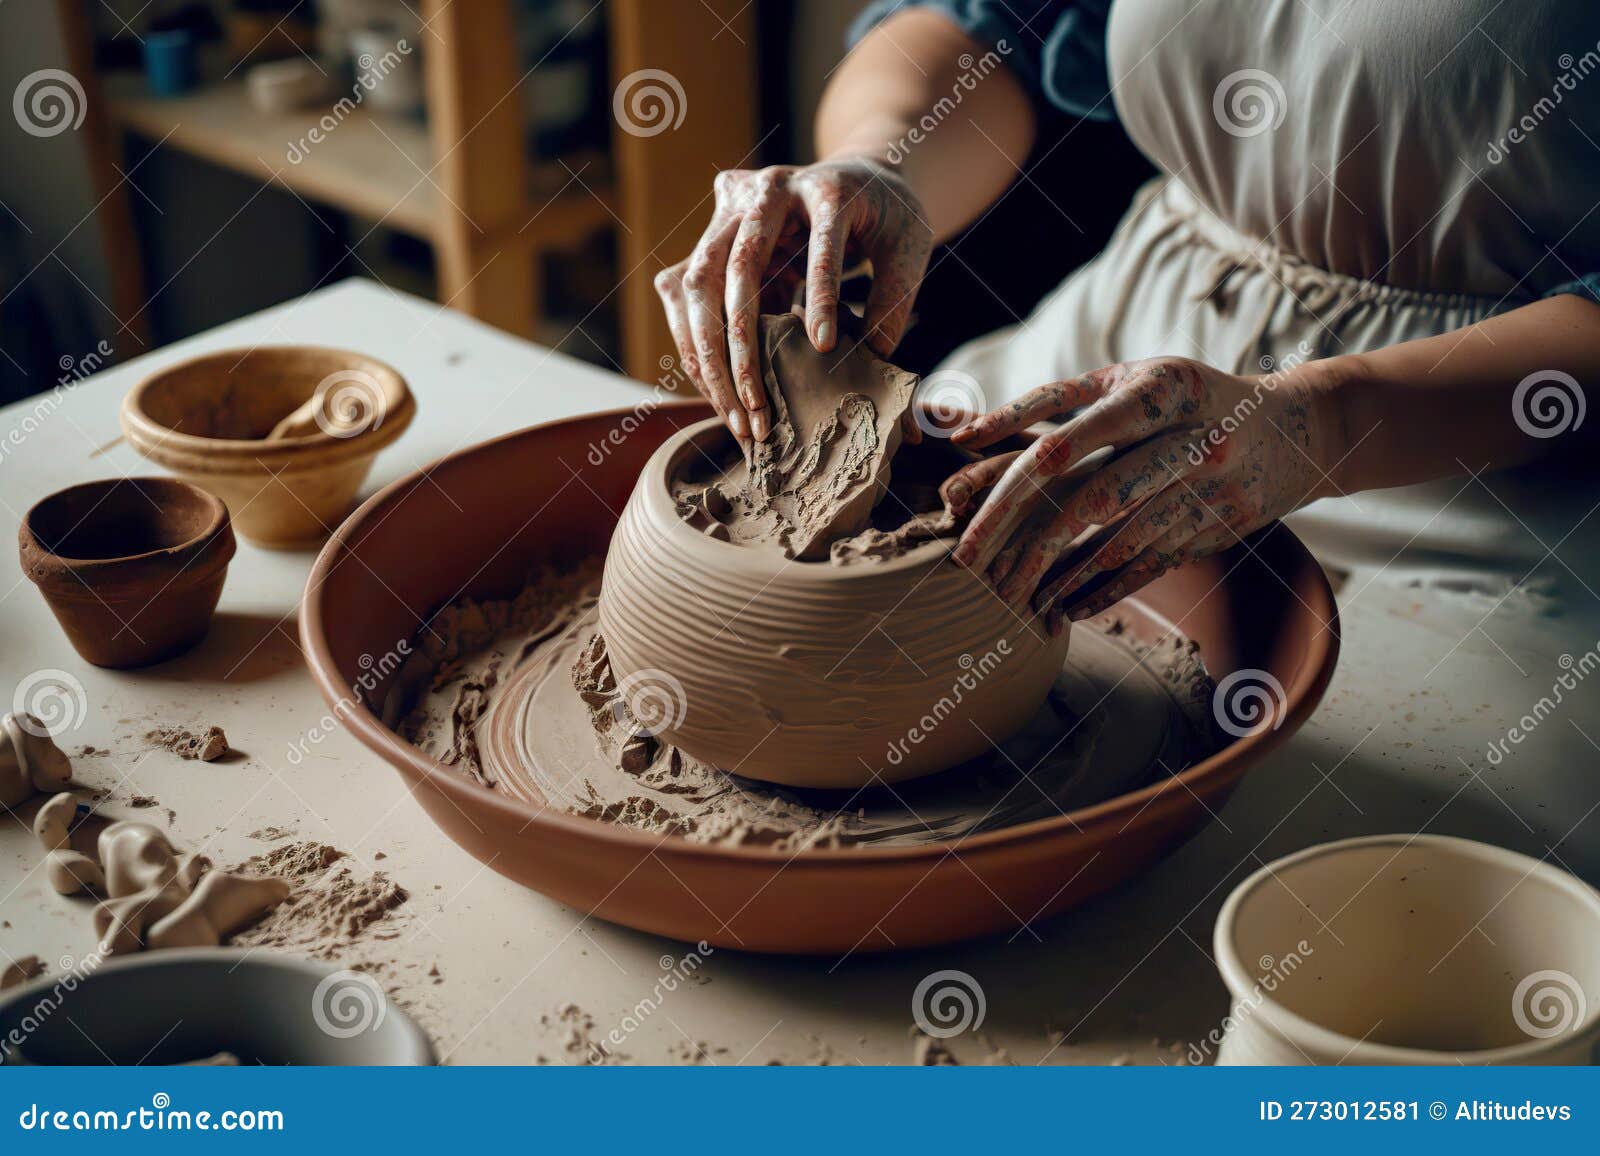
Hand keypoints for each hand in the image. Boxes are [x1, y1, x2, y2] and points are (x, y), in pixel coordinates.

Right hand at [653, 156, 932, 443]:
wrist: (854, 180)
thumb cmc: (884, 218)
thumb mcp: (908, 248)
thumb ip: (894, 297)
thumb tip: (874, 358)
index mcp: (825, 186)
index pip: (820, 242)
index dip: (820, 295)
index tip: (825, 348)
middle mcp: (766, 189)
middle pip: (734, 265)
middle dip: (739, 346)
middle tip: (756, 409)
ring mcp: (728, 211)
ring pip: (695, 285)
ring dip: (707, 357)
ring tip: (735, 416)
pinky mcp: (710, 239)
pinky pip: (686, 298)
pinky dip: (697, 349)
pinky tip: (719, 395)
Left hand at [941, 357, 1341, 629]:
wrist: (1292, 430)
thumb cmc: (1184, 399)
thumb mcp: (1131, 380)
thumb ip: (1056, 406)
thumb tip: (964, 438)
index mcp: (1151, 390)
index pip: (1062, 438)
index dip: (1004, 473)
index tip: (951, 502)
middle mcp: (1183, 438)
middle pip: (1085, 497)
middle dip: (1020, 536)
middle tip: (968, 567)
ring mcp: (1204, 487)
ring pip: (1116, 541)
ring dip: (1057, 575)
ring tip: (1009, 597)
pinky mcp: (1216, 526)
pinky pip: (1150, 566)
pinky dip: (1102, 591)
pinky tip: (1063, 610)